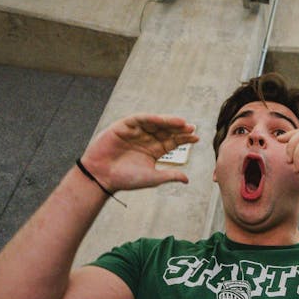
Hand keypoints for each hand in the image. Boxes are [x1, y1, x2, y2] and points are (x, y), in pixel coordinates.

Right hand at [81, 114, 197, 190]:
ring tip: (181, 122)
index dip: (184, 139)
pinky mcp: (123, 126)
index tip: (196, 138)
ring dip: (168, 122)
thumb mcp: (152, 177)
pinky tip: (161, 119)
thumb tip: (187, 179)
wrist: (102, 177)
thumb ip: (170, 175)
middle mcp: (146, 139)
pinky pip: (139, 119)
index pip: (172, 141)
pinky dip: (150, 118)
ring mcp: (135, 132)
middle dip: (178, 129)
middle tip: (191, 128)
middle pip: (166, 131)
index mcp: (154, 150)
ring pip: (155, 123)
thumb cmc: (126, 179)